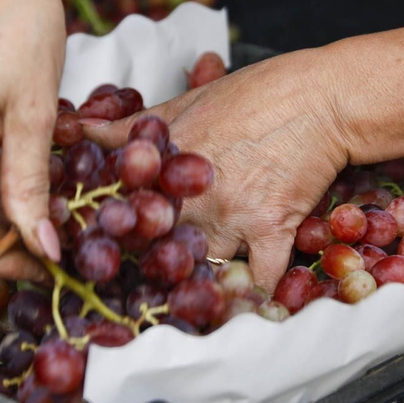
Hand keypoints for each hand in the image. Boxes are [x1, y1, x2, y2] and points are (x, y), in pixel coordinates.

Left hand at [85, 49, 351, 289]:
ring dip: (190, 286)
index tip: (91, 248)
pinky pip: (257, 280)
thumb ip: (132, 125)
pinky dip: (250, 298)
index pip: (119, 203)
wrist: (323, 98)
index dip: (102, 229)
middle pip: (151, 243)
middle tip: (126, 287)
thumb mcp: (186, 101)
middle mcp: (192, 191)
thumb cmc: (260, 92)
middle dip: (141, 266)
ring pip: (198, 268)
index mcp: (166, 158)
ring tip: (176, 308)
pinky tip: (240, 310)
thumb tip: (80, 128)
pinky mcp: (272, 230)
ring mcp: (232, 213)